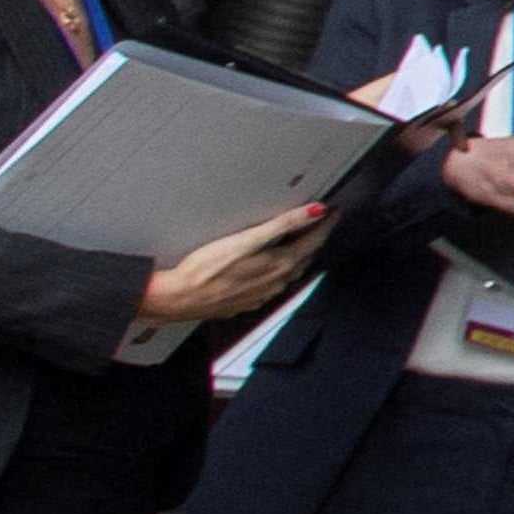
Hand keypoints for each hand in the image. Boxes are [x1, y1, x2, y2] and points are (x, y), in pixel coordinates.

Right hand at [136, 200, 326, 326]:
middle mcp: (276, 283)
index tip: (334, 211)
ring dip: (299, 256)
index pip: (315, 241)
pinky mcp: (247, 302)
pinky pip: (273, 286)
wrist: (179, 298)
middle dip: (316, 239)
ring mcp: (262, 295)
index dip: (326, 224)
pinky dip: (280, 272)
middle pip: (305, 258)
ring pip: (290, 274)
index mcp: (280, 265)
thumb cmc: (207, 268)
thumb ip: (284, 224)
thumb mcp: (247, 239)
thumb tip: (316, 211)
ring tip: (301, 241)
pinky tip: (271, 267)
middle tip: (320, 223)